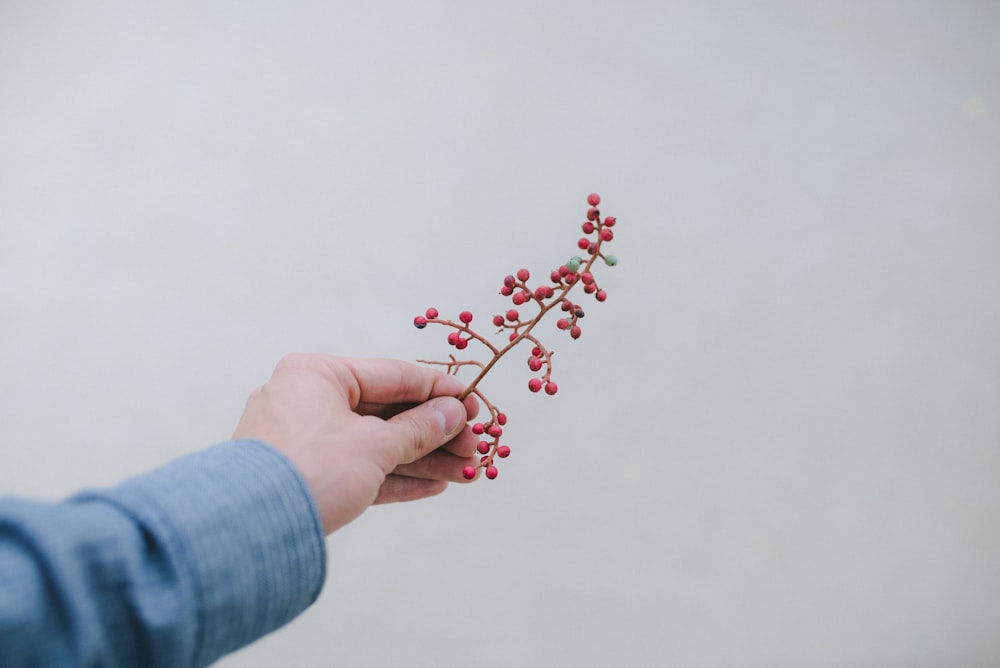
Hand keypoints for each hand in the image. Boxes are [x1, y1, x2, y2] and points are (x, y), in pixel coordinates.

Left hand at [232, 354, 480, 533]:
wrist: (248, 531)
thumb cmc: (311, 469)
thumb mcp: (374, 445)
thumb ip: (418, 428)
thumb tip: (453, 415)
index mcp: (317, 374)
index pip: (392, 375)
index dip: (438, 391)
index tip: (474, 404)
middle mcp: (307, 400)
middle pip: (387, 412)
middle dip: (435, 433)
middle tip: (476, 446)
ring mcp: (305, 441)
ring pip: (377, 444)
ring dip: (423, 458)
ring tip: (466, 472)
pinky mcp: (306, 478)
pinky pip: (360, 470)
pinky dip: (396, 477)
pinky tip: (435, 486)